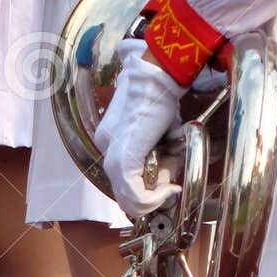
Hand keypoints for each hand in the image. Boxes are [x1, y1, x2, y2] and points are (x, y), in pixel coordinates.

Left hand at [93, 39, 183, 220]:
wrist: (156, 77)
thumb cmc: (162, 98)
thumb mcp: (162, 135)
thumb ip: (160, 158)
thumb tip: (167, 183)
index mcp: (112, 140)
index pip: (124, 180)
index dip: (148, 190)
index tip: (169, 184)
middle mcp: (106, 148)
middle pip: (125, 193)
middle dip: (151, 196)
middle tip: (170, 185)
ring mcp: (111, 154)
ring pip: (128, 199)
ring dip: (154, 198)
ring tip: (170, 183)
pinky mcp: (122, 159)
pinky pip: (133, 195)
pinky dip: (153, 198)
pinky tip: (168, 188)